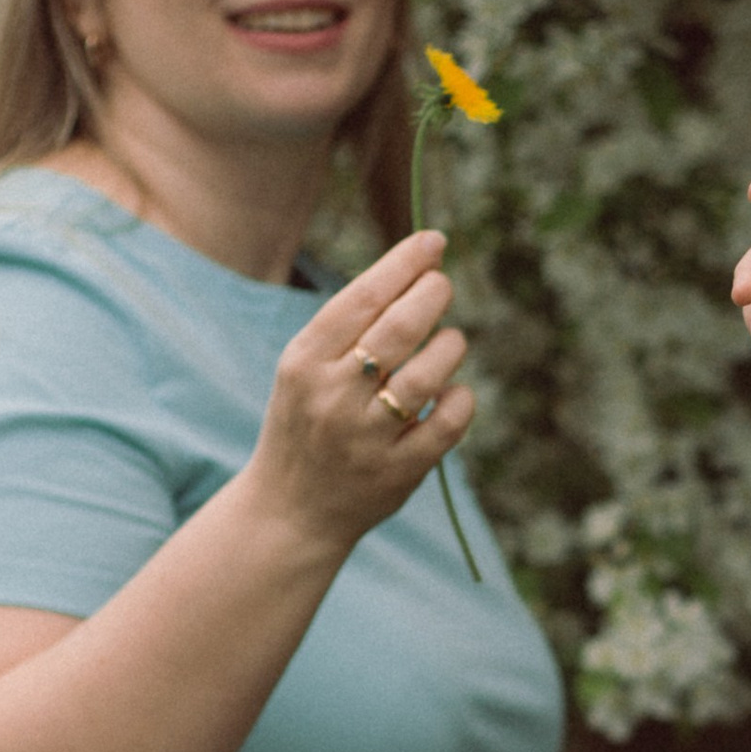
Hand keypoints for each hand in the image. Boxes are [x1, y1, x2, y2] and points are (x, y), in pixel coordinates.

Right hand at [244, 234, 474, 552]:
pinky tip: (452, 391)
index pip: (362, 298)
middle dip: (431, 295)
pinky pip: (448, 423)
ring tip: (449, 340)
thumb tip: (420, 267)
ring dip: (450, 346)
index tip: (433, 241)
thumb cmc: (306, 422)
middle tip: (443, 284)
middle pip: (397, 329)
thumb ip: (350, 325)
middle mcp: (332, 397)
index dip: (403, 264)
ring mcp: (365, 438)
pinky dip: (461, 399)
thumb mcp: (304, 368)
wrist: (289, 510)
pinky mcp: (398, 472)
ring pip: (428, 375)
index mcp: (304, 362)